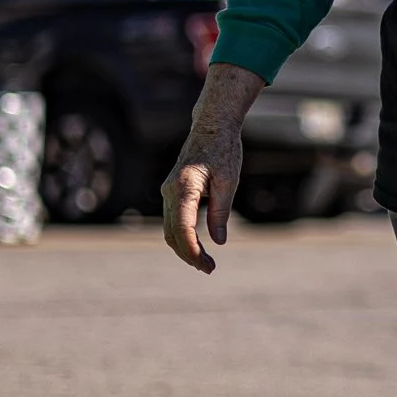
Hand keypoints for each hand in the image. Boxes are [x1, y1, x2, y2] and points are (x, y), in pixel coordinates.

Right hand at [162, 64, 264, 272]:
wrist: (211, 127)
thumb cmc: (223, 150)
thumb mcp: (229, 181)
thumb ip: (221, 212)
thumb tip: (218, 241)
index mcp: (185, 186)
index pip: (182, 227)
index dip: (192, 249)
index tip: (205, 265)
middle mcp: (170, 191)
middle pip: (172, 233)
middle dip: (188, 254)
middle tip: (209, 269)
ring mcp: (168, 192)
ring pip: (169, 229)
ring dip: (184, 248)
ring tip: (206, 263)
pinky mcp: (171, 193)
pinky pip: (172, 221)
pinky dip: (182, 237)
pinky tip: (198, 247)